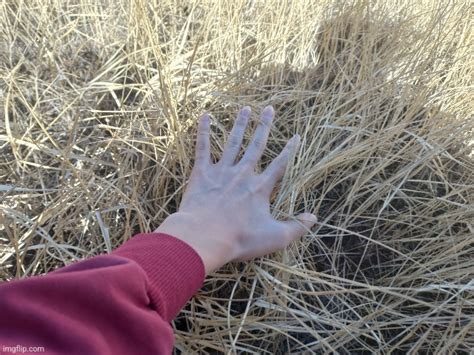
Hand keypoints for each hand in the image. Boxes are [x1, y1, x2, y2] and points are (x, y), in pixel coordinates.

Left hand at [155, 106, 316, 273]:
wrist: (204, 237)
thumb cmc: (240, 239)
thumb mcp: (275, 238)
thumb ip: (297, 227)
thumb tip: (315, 218)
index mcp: (260, 187)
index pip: (280, 164)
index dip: (290, 150)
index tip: (297, 136)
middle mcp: (243, 174)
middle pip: (257, 145)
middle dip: (264, 126)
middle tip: (269, 109)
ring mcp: (222, 171)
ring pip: (233, 142)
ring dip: (240, 125)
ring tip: (245, 109)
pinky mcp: (201, 173)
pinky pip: (203, 148)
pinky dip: (204, 131)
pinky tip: (205, 116)